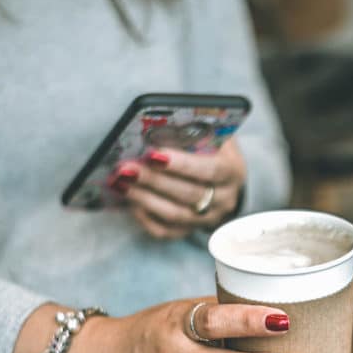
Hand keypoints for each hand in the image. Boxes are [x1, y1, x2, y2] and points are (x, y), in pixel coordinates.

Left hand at [111, 139, 246, 238]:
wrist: (222, 178)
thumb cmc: (212, 150)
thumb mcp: (213, 135)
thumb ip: (195, 129)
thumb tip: (162, 122)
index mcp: (232, 171)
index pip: (210, 170)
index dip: (182, 164)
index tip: (153, 154)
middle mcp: (224, 199)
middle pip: (189, 194)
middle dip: (154, 181)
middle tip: (126, 168)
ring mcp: (207, 218)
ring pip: (175, 215)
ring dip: (144, 198)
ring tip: (120, 182)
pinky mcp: (189, 230)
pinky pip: (165, 231)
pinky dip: (145, 217)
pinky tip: (130, 201)